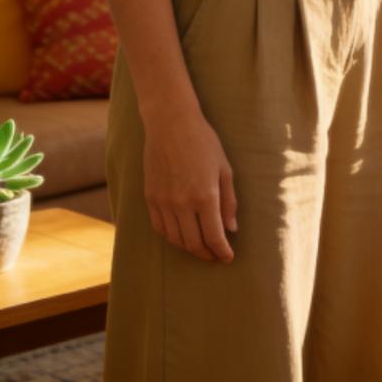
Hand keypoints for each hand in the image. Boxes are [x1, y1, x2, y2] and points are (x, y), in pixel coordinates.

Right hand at [141, 107, 236, 262]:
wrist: (170, 123)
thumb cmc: (203, 142)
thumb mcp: (224, 168)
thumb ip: (229, 201)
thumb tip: (231, 229)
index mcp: (205, 196)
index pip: (214, 237)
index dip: (222, 252)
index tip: (228, 258)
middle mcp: (182, 203)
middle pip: (194, 243)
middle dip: (207, 254)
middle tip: (216, 255)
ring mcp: (163, 202)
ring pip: (176, 240)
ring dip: (190, 248)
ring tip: (201, 247)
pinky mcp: (150, 198)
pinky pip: (160, 228)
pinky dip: (172, 237)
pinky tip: (181, 235)